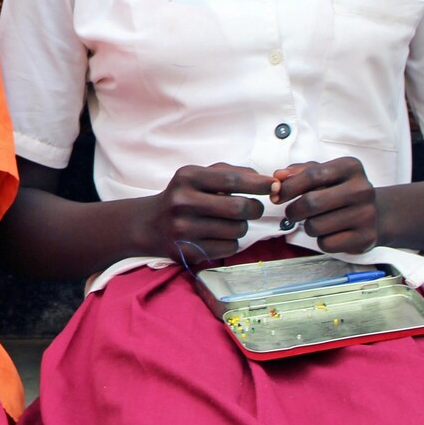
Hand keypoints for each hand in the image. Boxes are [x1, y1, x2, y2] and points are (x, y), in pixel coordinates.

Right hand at [140, 164, 273, 260]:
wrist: (149, 224)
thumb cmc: (183, 196)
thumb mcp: (198, 176)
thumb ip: (231, 173)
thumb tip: (267, 181)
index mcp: (187, 178)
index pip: (231, 180)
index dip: (257, 183)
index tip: (274, 185)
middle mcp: (183, 202)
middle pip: (239, 208)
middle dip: (255, 208)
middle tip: (253, 208)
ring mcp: (184, 229)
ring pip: (237, 230)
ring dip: (242, 226)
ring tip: (229, 221)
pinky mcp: (187, 251)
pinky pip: (229, 248)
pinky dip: (231, 242)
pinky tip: (218, 235)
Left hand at [272, 158, 378, 253]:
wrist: (375, 214)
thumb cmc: (340, 191)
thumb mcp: (323, 173)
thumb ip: (298, 171)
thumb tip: (278, 176)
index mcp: (351, 168)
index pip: (313, 175)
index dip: (288, 187)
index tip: (276, 195)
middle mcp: (362, 189)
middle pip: (311, 203)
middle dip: (293, 210)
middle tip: (292, 213)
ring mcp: (367, 214)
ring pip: (315, 226)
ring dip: (307, 227)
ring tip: (316, 221)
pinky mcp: (366, 238)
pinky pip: (327, 244)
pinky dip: (321, 241)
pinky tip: (330, 233)